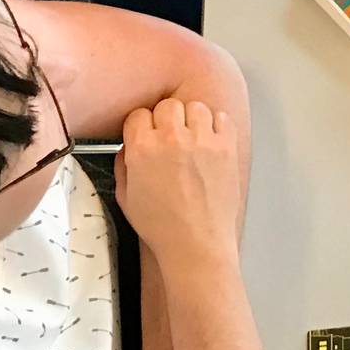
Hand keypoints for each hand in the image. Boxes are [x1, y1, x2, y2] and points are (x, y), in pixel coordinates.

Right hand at [113, 98, 243, 267]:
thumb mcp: (126, 198)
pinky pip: (221, 118)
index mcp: (143, 149)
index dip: (141, 126)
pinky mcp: (226, 147)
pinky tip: (210, 140)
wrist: (197, 244)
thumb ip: (123, 166)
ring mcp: (202, 140)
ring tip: (191, 137)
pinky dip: (216, 125)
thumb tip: (127, 148)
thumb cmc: (163, 226)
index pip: (138, 115)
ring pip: (195, 107)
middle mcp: (172, 139)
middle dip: (165, 120)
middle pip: (168, 106)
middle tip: (168, 137)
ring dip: (191, 119)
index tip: (145, 134)